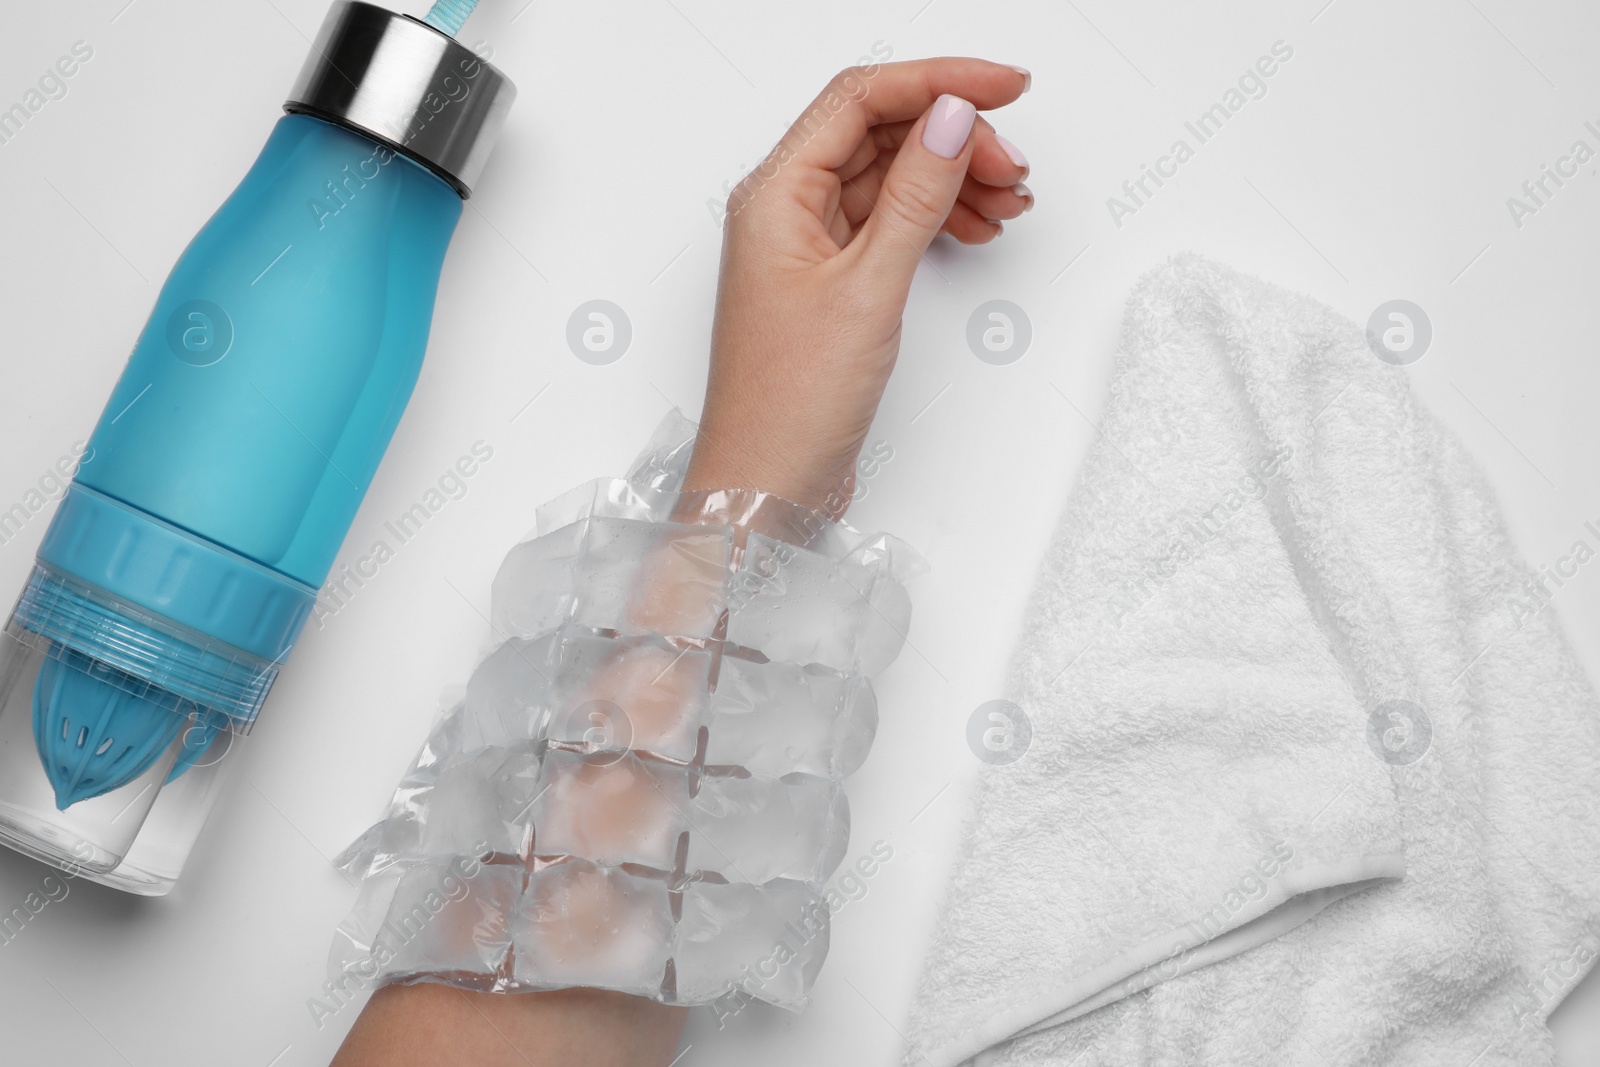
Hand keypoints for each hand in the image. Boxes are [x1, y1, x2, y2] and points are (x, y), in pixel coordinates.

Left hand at [683, 58, 1032, 516]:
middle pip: (879, 133)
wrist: (767, 485)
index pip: (861, 98)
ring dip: (952, 178)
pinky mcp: (829, 280)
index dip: (938, 81)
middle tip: (1014, 166)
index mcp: (774, 194)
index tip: (1006, 87)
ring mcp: (806, 245)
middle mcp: (784, 209)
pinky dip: (935, 217)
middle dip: (954, 136)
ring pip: (888, 177)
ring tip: (1008, 200)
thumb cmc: (789, 402)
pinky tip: (975, 227)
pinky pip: (887, 222)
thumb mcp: (868, 287)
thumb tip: (950, 117)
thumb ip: (914, 196)